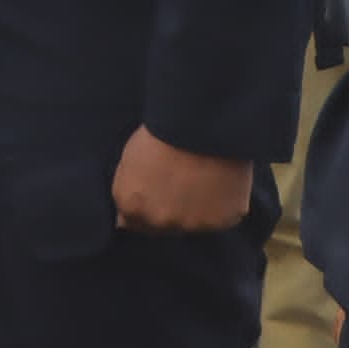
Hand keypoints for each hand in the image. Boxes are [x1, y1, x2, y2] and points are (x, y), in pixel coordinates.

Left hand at [112, 127, 251, 232]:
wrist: (200, 122)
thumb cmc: (162, 129)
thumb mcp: (130, 159)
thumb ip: (129, 192)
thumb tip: (125, 218)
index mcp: (133, 206)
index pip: (133, 222)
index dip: (145, 207)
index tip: (155, 193)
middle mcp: (161, 222)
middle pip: (164, 226)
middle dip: (169, 211)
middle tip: (181, 182)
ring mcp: (193, 224)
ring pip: (195, 223)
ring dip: (197, 208)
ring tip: (204, 177)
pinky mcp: (224, 220)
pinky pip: (223, 216)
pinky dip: (223, 204)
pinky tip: (222, 180)